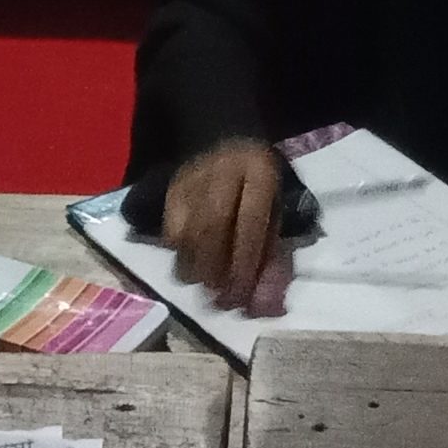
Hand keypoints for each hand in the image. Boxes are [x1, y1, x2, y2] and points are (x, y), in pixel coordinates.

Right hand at [162, 140, 285, 309]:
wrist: (226, 142)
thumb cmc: (260, 187)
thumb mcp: (278, 212)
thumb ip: (274, 257)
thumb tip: (268, 305)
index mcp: (259, 171)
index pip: (250, 219)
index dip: (246, 260)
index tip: (243, 293)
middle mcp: (223, 170)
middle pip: (213, 226)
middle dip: (217, 269)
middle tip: (223, 298)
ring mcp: (192, 178)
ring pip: (185, 232)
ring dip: (197, 269)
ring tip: (209, 287)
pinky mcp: (171, 190)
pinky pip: (169, 233)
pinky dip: (181, 257)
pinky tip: (194, 264)